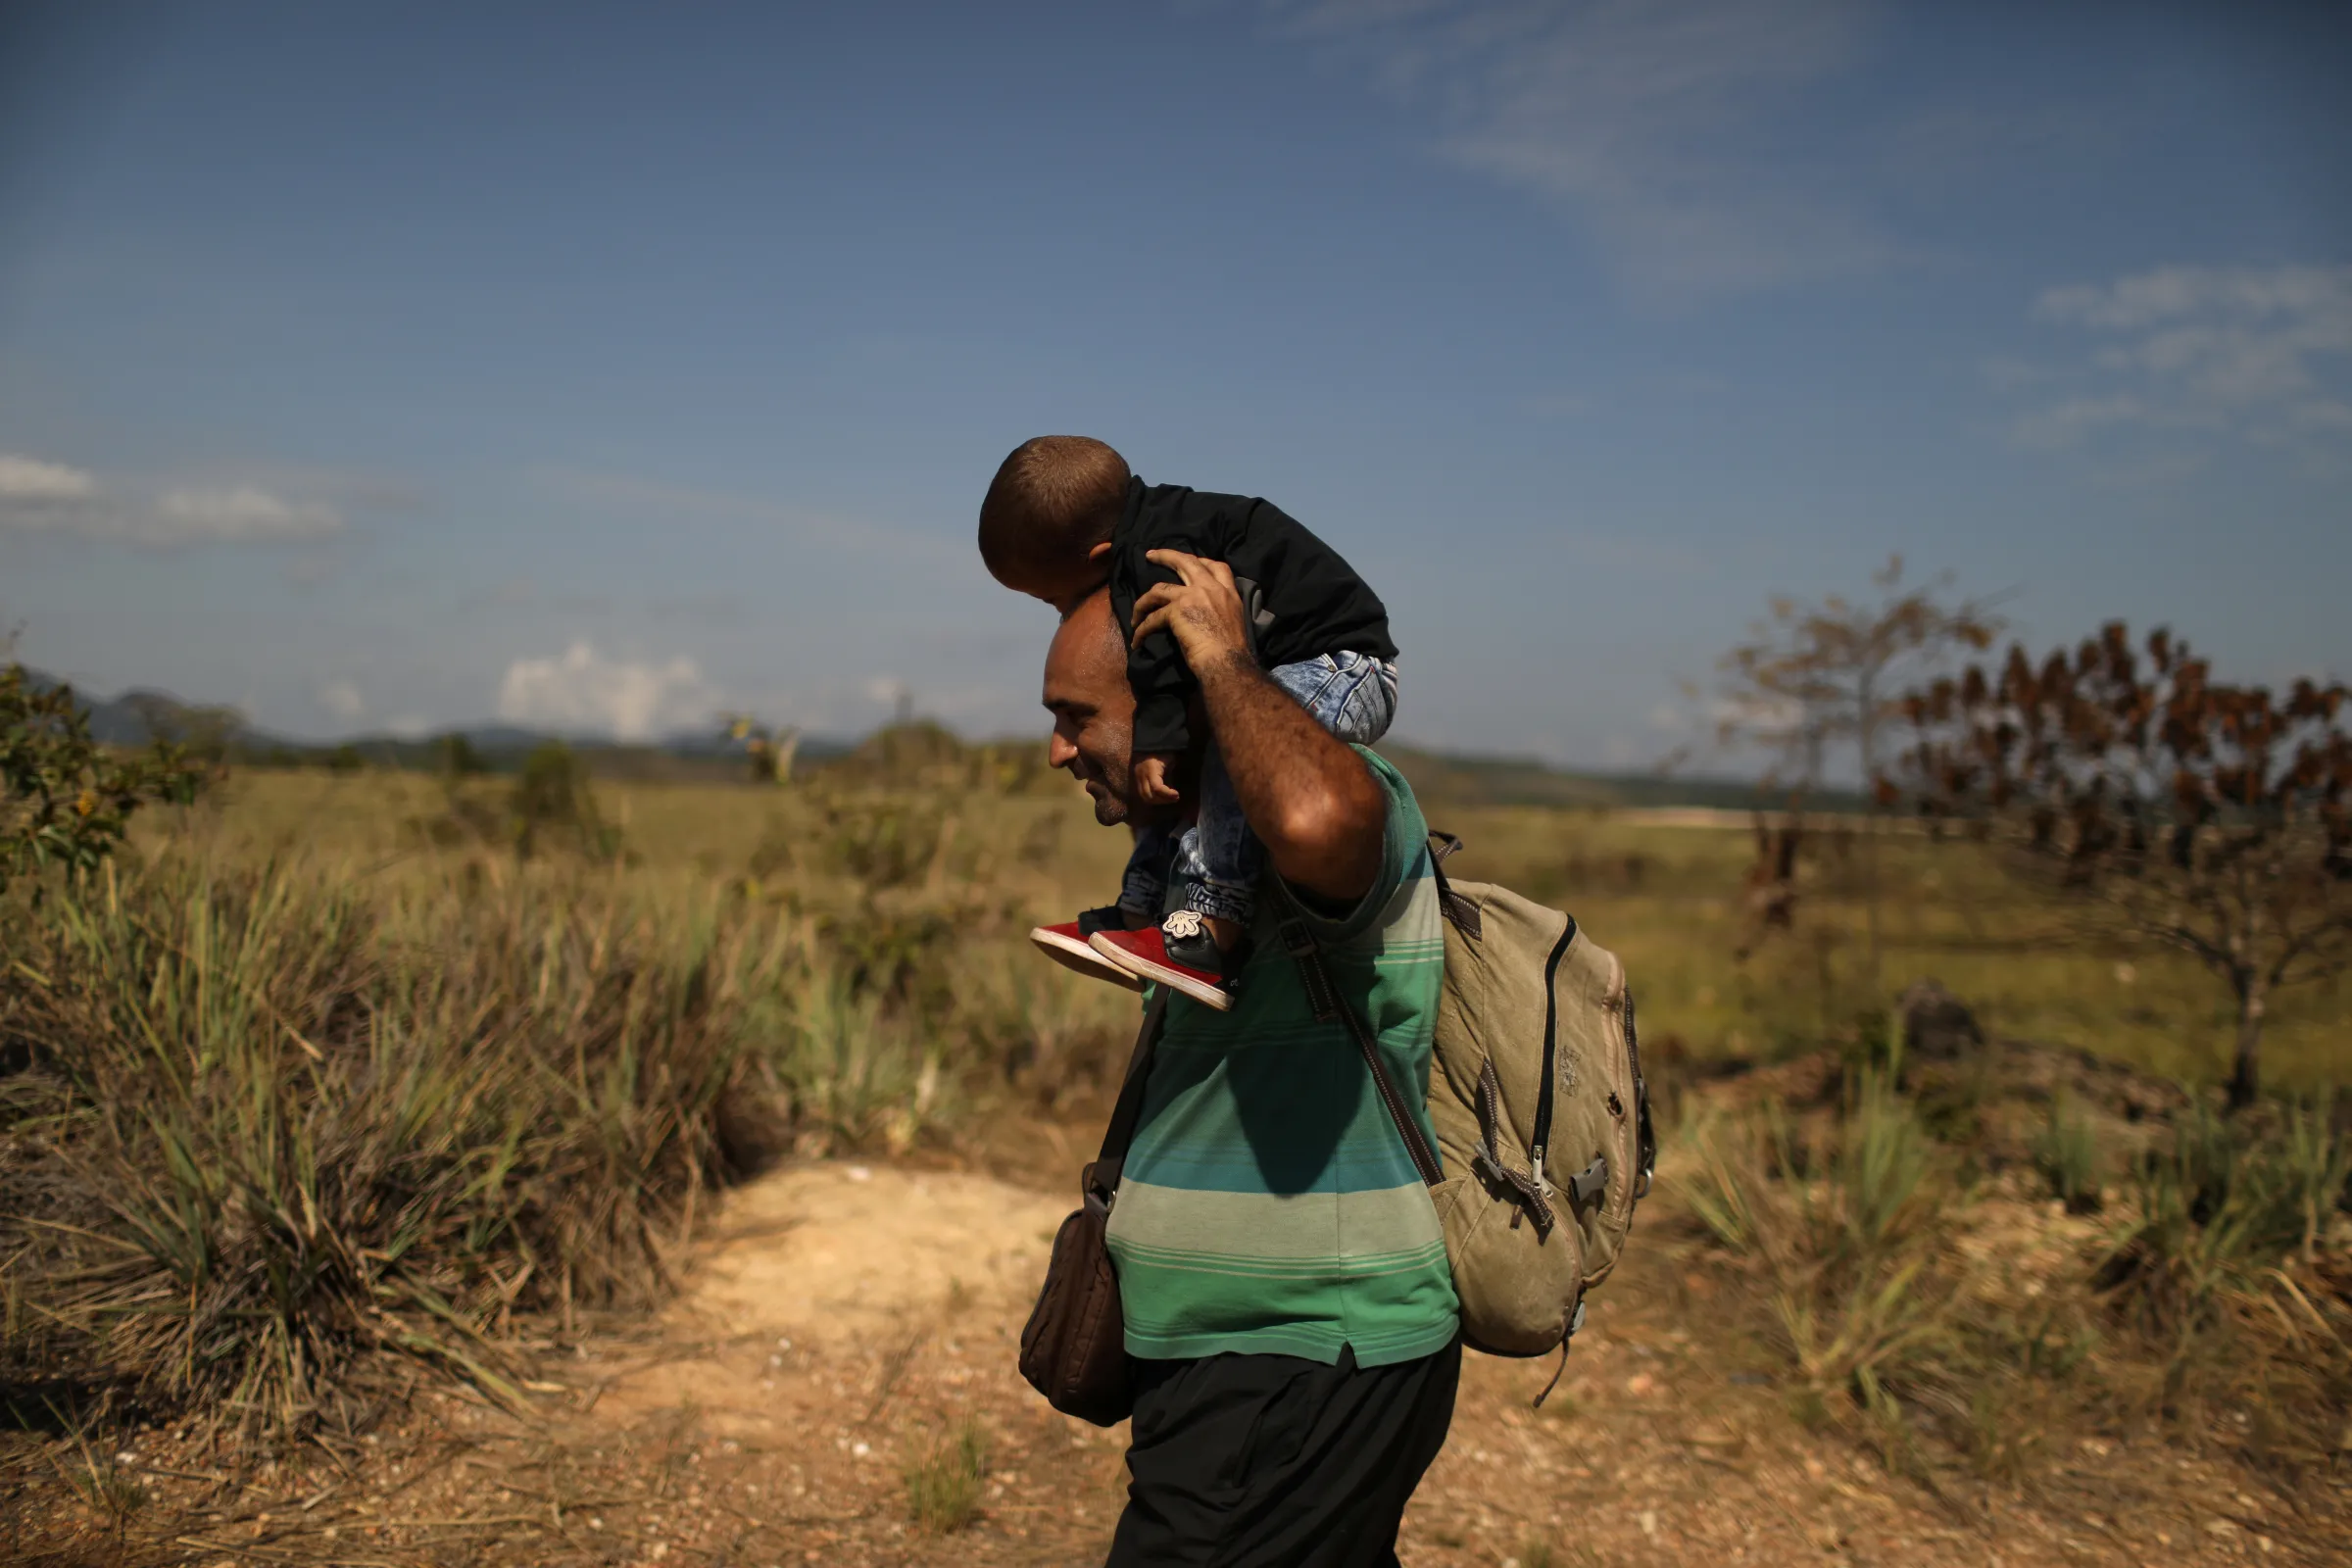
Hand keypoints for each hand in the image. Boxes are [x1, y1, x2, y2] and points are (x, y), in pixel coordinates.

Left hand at [1129, 550, 1250, 673]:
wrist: (1227, 661)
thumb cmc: (1231, 650)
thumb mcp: (1233, 619)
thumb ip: (1219, 607)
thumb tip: (1201, 612)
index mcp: (1228, 592)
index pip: (1217, 566)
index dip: (1200, 561)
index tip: (1187, 560)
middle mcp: (1211, 588)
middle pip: (1186, 562)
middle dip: (1166, 555)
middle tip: (1150, 555)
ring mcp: (1192, 596)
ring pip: (1159, 589)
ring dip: (1143, 602)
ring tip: (1135, 613)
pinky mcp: (1176, 610)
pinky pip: (1152, 617)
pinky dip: (1142, 629)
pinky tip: (1137, 640)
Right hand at [1133, 752, 1181, 805]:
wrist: (1149, 743)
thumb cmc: (1163, 750)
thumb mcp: (1170, 760)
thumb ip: (1170, 775)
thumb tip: (1175, 790)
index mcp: (1150, 769)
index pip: (1156, 787)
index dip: (1167, 794)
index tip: (1177, 794)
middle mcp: (1141, 776)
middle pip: (1149, 796)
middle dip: (1163, 800)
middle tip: (1175, 798)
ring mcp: (1137, 778)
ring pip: (1145, 797)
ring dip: (1158, 801)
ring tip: (1169, 799)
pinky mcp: (1137, 780)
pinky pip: (1143, 794)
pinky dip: (1153, 798)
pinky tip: (1162, 796)